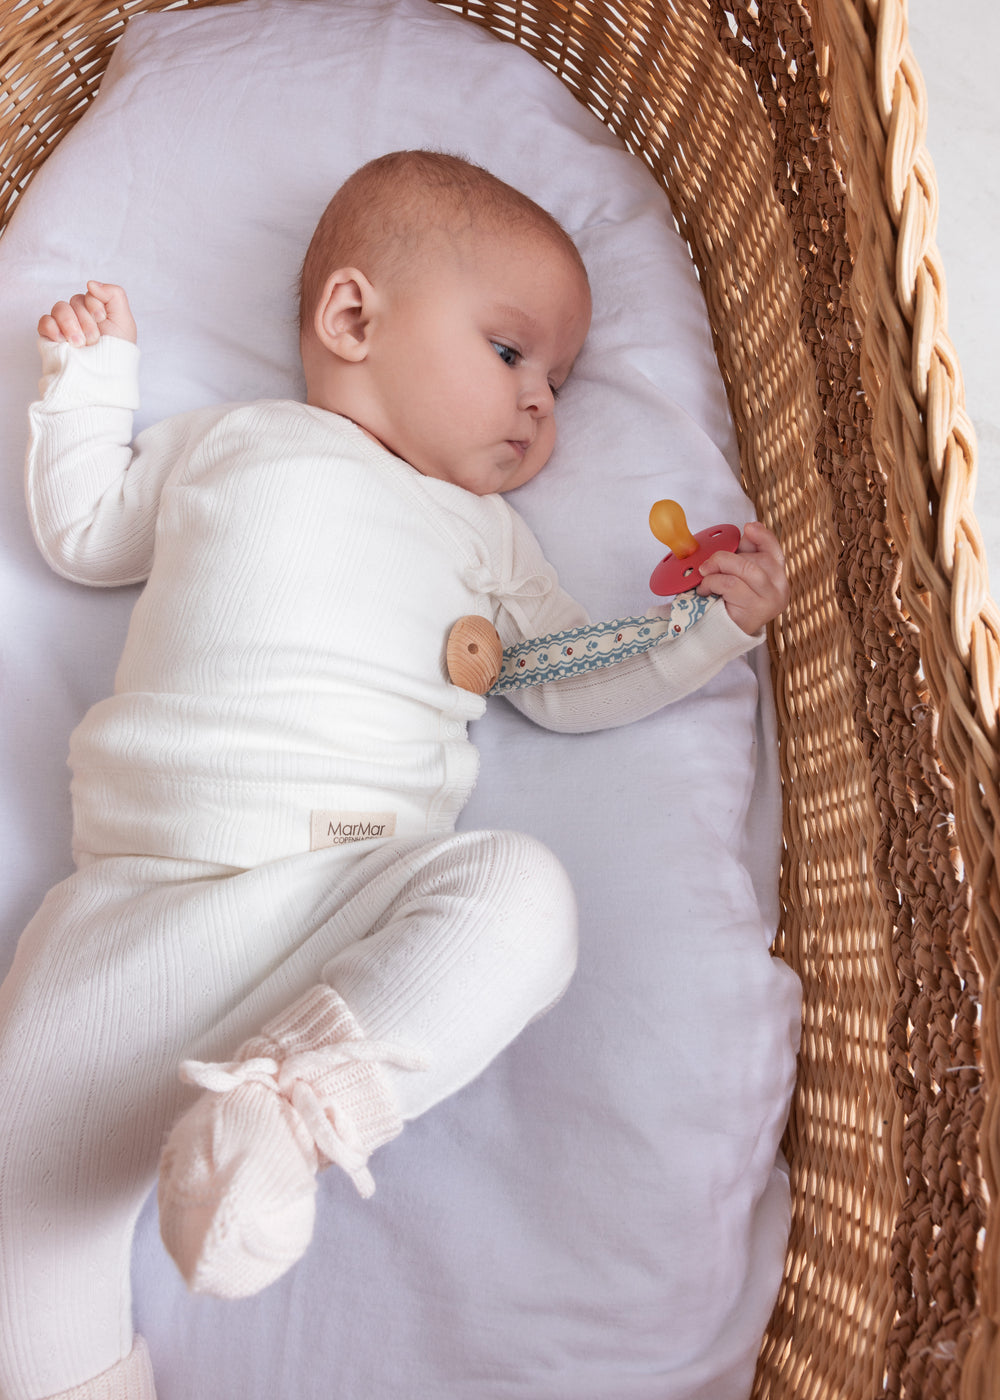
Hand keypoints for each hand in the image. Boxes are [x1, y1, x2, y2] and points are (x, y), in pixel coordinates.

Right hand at [38, 281, 136, 346]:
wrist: (103, 377)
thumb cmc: (117, 353)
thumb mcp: (124, 321)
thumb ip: (114, 294)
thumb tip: (90, 283)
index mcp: (97, 313)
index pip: (90, 294)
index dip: (96, 306)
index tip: (103, 321)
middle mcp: (81, 318)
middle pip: (75, 301)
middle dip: (86, 321)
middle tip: (94, 340)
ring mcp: (65, 327)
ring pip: (60, 308)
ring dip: (72, 324)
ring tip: (80, 344)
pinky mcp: (51, 338)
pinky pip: (44, 321)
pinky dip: (53, 328)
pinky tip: (63, 340)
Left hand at [696, 520, 788, 634]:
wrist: (722, 635)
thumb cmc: (729, 602)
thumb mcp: (738, 575)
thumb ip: (744, 555)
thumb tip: (746, 532)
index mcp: (778, 577)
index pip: (775, 551)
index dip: (763, 537)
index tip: (748, 528)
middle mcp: (780, 588)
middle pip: (758, 559)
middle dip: (728, 556)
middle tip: (708, 563)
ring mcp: (770, 600)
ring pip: (747, 569)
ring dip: (720, 566)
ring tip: (705, 574)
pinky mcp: (755, 610)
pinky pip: (732, 584)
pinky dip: (713, 582)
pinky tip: (705, 589)